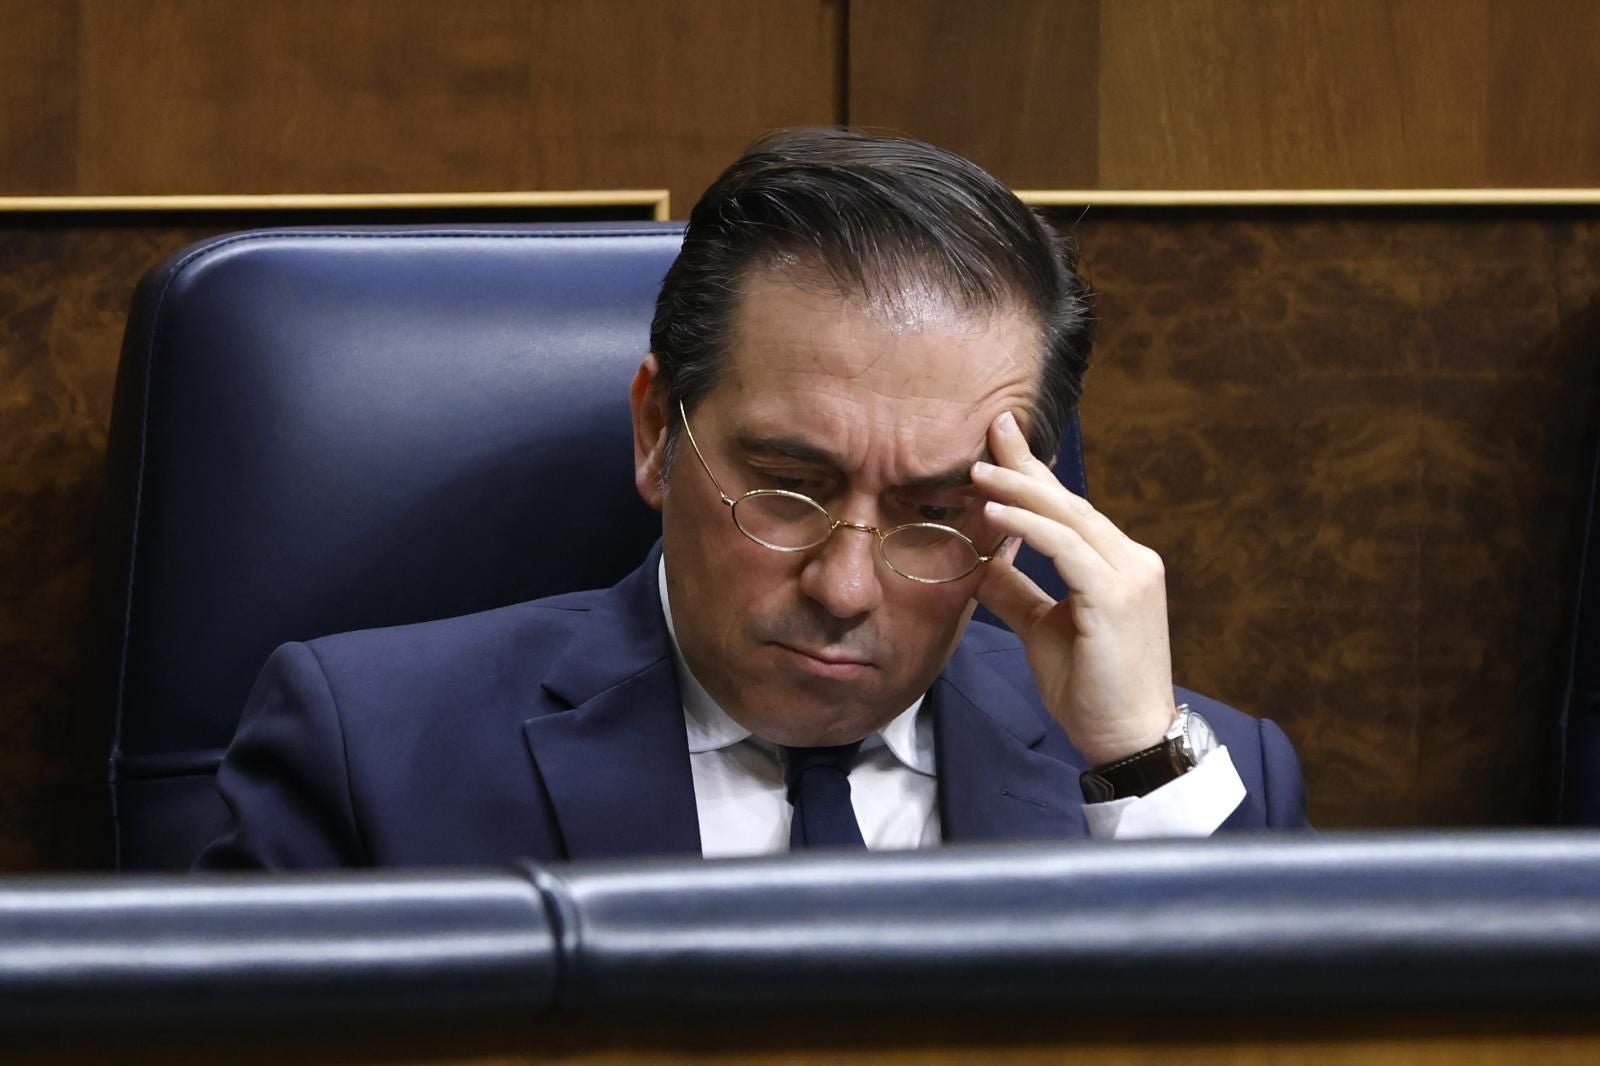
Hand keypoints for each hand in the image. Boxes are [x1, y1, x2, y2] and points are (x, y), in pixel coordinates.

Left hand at [970, 410, 1176, 765]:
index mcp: (1117, 564)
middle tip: (993, 426)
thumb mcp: (1041, 629)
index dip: (1035, 474)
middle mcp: (1131, 559)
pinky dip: (1029, 527)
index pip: (1068, 510)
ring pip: (1068, 518)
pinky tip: (995, 512)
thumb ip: (1015, 590)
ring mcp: (1130, 575)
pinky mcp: (1116, 596)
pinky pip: (1066, 549)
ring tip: (978, 470)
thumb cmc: (1090, 688)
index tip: (1002, 441)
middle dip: (1027, 464)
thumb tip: (977, 560)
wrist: (1126, 738)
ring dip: (1019, 490)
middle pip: (1068, 502)